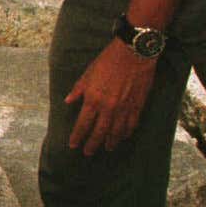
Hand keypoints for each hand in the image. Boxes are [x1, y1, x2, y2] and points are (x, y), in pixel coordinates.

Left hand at [65, 40, 158, 155]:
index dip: (77, 136)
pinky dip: (126, 132)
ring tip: (107, 148)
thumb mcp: (87, 74)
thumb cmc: (108, 61)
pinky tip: (124, 136)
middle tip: (88, 153)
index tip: (73, 145)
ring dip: (110, 142)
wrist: (133, 54)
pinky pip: (131, 124)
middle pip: (99, 132)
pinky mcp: (137, 106)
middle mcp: (108, 108)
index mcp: (93, 99)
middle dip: (92, 144)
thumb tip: (68, 101)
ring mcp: (124, 108)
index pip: (83, 124)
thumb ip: (78, 90)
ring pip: (116, 132)